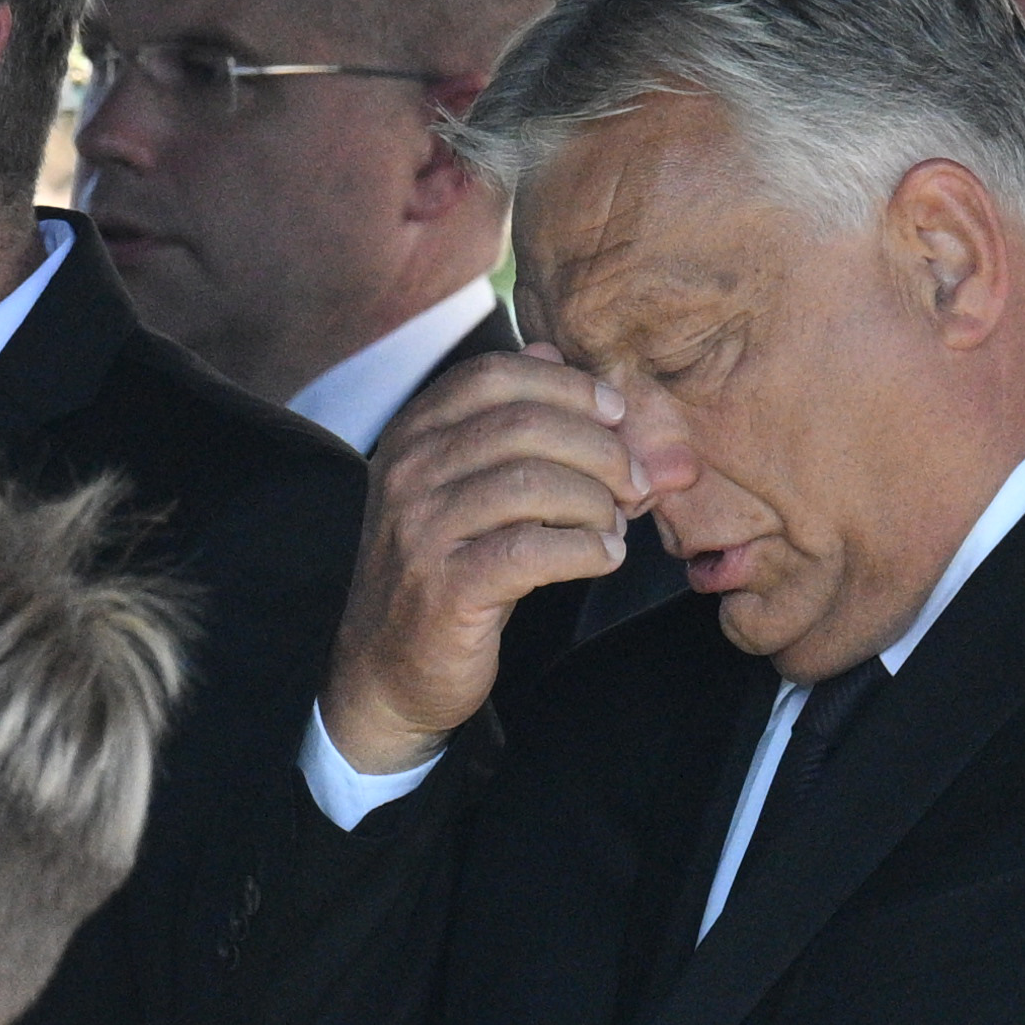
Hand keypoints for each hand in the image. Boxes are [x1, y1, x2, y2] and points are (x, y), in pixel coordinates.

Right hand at [321, 353, 647, 774]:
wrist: (388, 670)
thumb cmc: (443, 569)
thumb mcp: (465, 485)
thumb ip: (508, 421)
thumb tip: (557, 354)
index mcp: (413, 434)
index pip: (494, 374)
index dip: (568, 386)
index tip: (616, 414)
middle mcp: (407, 472)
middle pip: (524, 424)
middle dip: (599, 448)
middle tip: (636, 482)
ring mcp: (420, 529)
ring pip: (533, 483)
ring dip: (596, 502)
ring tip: (616, 525)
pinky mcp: (444, 588)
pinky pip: (532, 551)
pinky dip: (585, 550)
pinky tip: (604, 557)